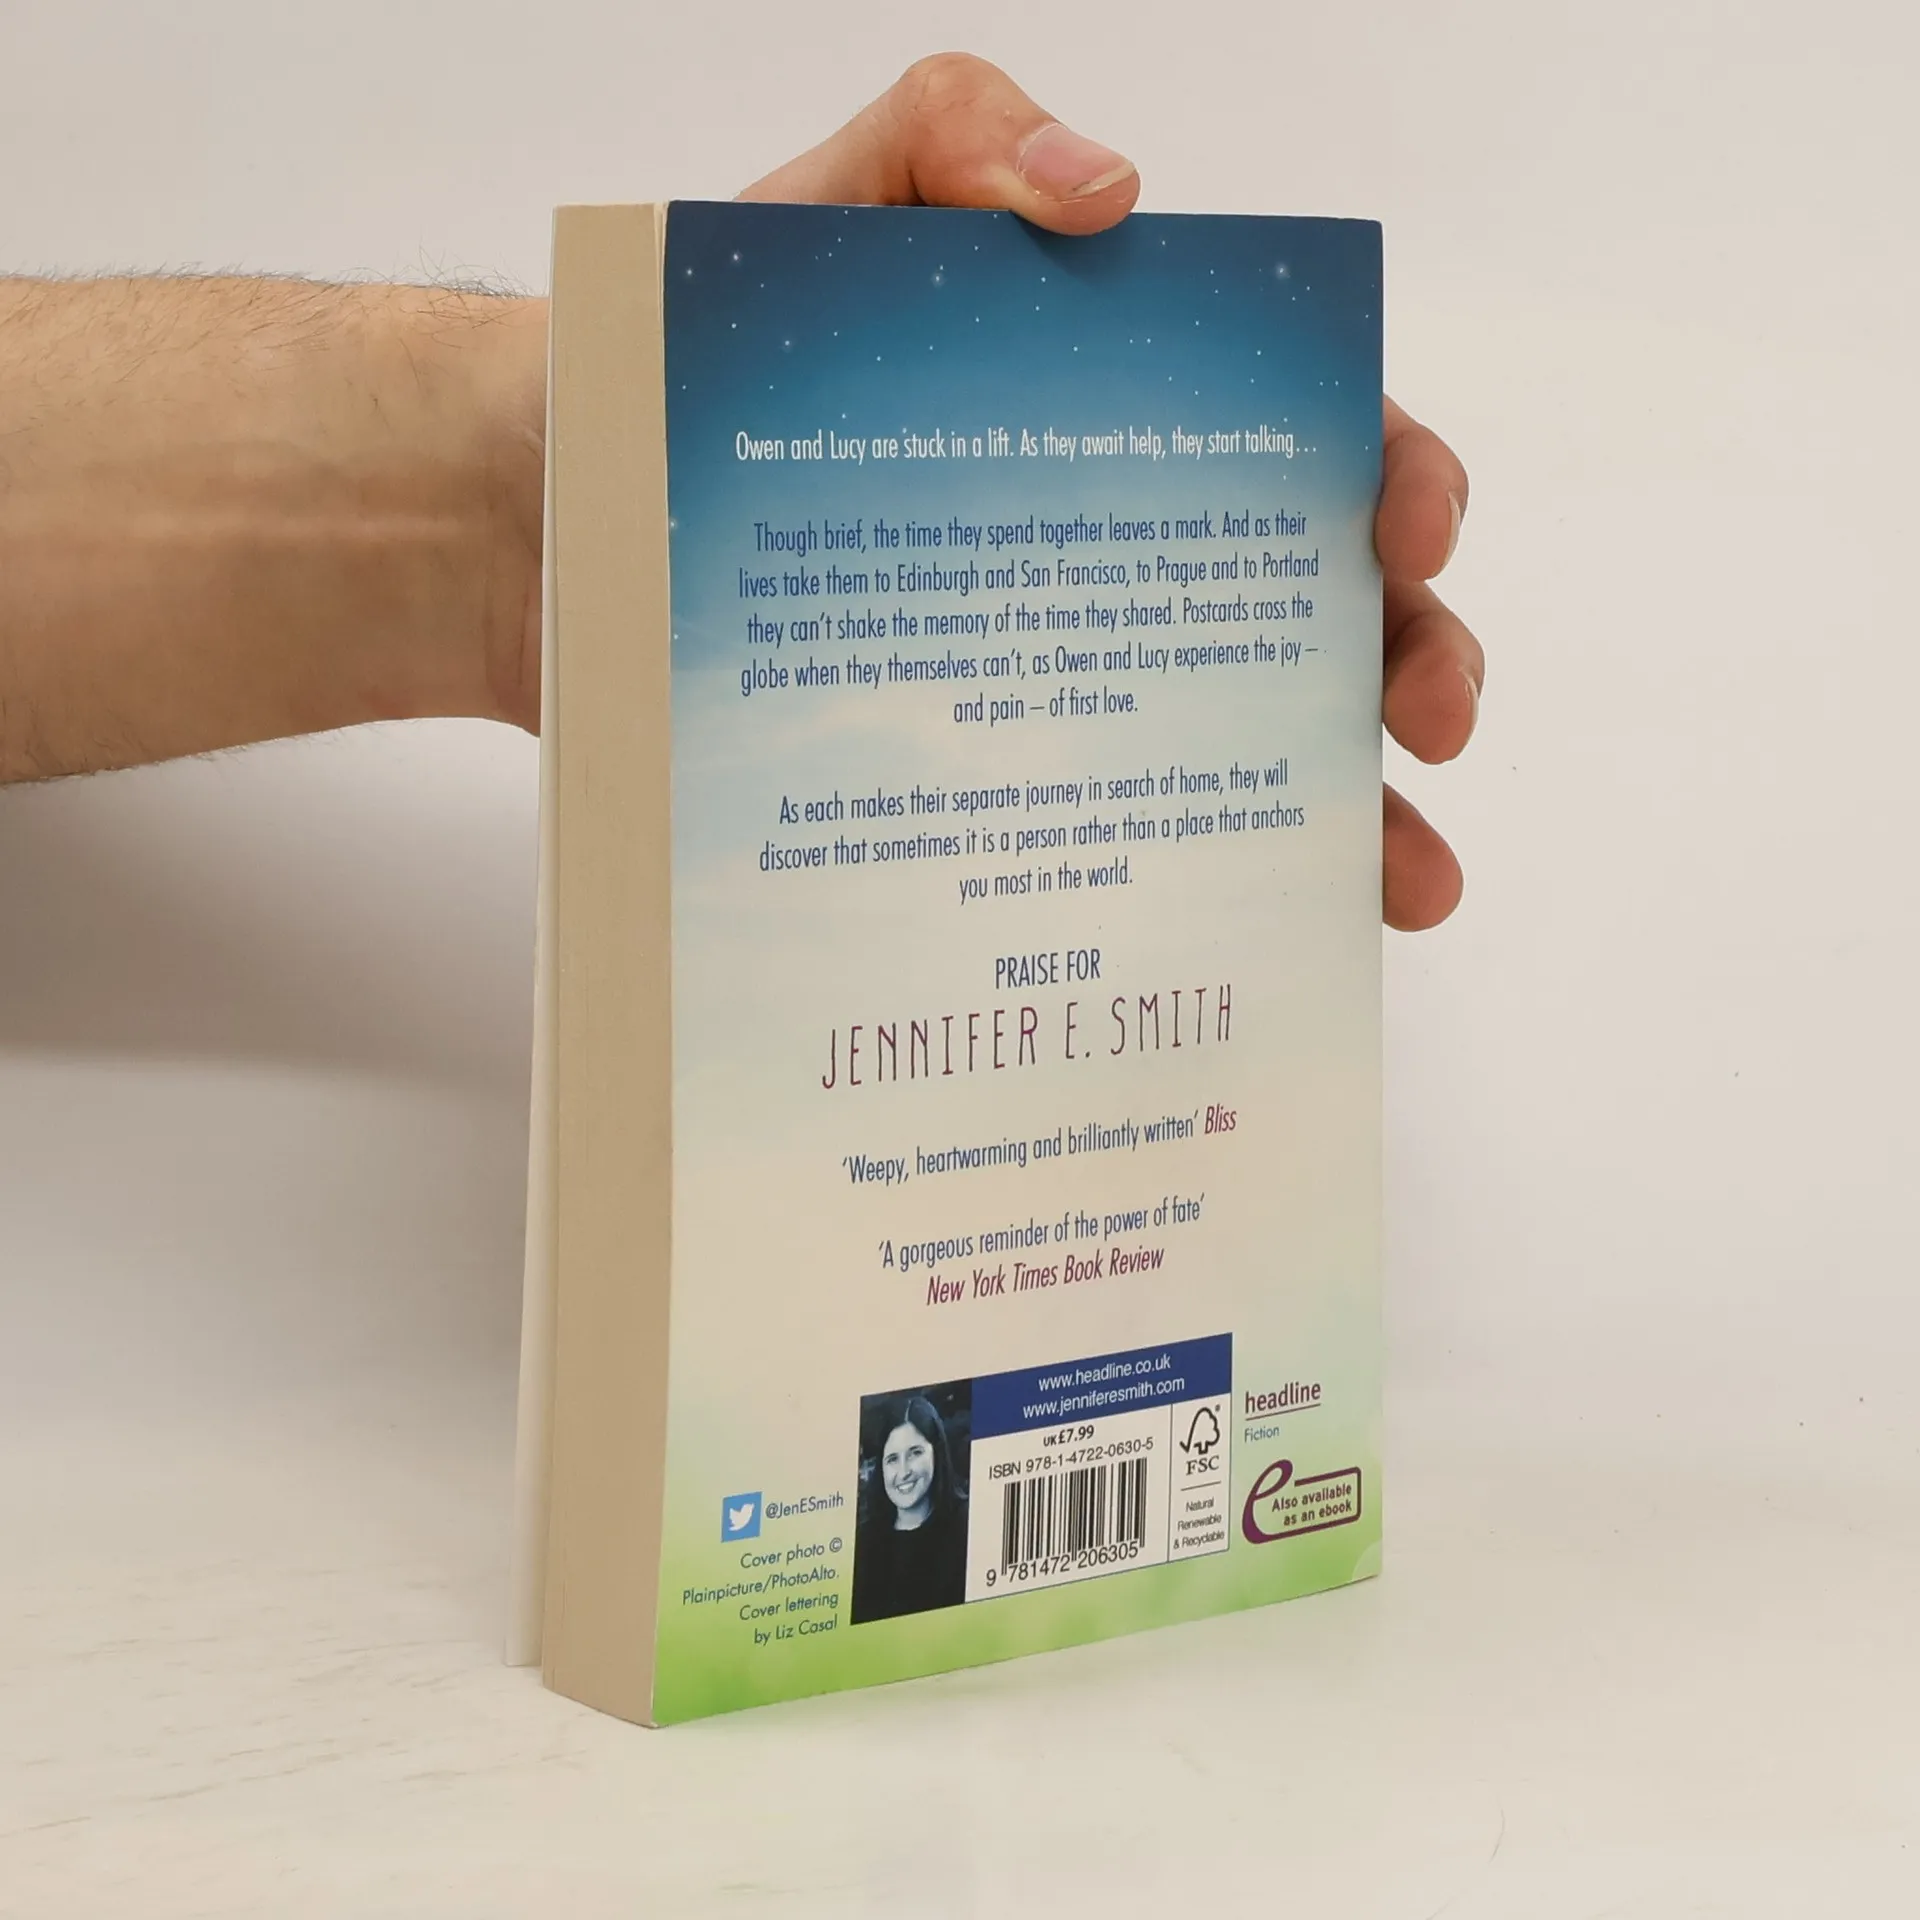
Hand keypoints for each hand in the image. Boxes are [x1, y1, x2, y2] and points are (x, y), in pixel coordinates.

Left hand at [740, 54, 1480, 931]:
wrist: (544, 523)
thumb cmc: (688, 365)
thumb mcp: (819, 210)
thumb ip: (952, 138)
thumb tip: (1113, 195)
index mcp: (1115, 416)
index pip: (1300, 435)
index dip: (1389, 475)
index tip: (1405, 532)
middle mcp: (1108, 555)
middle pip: (1309, 609)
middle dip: (1405, 657)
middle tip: (1420, 719)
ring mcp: (1053, 681)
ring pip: (1243, 748)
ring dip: (1344, 815)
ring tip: (1401, 882)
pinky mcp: (983, 783)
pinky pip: (1112, 841)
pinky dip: (1195, 893)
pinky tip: (1240, 942)